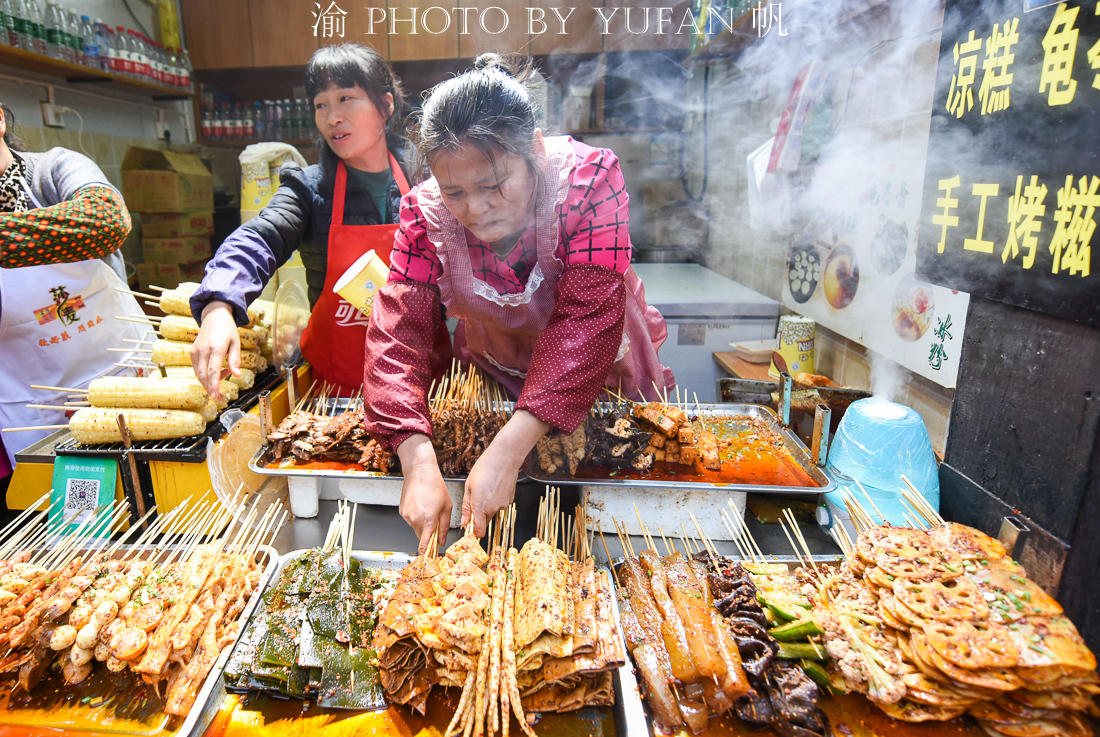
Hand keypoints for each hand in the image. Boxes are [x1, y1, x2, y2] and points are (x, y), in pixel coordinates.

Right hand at [190, 301, 239, 401]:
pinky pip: (197, 369)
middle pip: (204, 375)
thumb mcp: (236, 342)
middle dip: (210, 389)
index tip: (216, 396)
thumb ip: (235, 360)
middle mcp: (203, 350)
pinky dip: (205, 375)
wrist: (213, 316)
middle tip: (219, 398)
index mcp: (216, 348)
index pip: (213, 371)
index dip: (214, 385)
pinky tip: (216, 371)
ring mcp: (196, 352)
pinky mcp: (192, 353)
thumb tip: (237, 375)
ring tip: (222, 378)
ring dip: (209, 382)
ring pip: (199, 374)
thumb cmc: (227, 329)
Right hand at [396, 434, 451, 553]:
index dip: (426, 553)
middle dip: (428, 534)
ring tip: (428, 508)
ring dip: (422, 524)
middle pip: (421, 536)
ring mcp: (406, 516)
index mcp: (427, 520)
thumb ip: (444, 526)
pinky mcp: (402, 511)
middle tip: (435, 522)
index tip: (428, 559)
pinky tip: (421, 505)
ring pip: (416, 528)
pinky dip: (416, 517)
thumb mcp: (446, 507)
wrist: (420, 471)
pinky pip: (411, 520)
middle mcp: (414, 520)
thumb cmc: (435, 486)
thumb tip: (442, 541)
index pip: (424, 544)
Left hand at [462, 410, 549, 536]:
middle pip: (485, 521)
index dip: (474, 531)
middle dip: (480, 515)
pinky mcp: (510, 499)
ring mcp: (503, 504)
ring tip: (486, 488)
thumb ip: (467, 507)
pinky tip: (494, 487)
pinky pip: (500, 504)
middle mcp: (493, 509)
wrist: (504, 458)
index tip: (471, 526)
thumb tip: (464, 522)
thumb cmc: (484, 468)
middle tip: (476, 499)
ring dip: (488, 505)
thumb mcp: (469, 486)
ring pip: (493, 511)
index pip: (479, 531)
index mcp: (480, 507)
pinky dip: (496, 499)